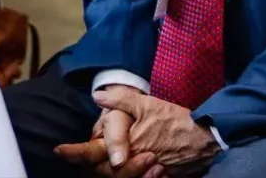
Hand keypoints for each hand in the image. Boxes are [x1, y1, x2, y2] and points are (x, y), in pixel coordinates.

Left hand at [55, 86, 217, 176]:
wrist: (206, 137)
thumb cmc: (176, 119)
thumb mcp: (147, 104)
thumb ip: (121, 100)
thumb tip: (98, 95)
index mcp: (127, 145)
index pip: (93, 152)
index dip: (75, 152)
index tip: (59, 150)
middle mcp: (133, 162)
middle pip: (104, 172)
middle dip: (90, 163)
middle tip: (76, 154)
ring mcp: (147, 172)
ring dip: (112, 171)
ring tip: (105, 160)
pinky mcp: (160, 177)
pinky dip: (133, 174)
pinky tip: (131, 166)